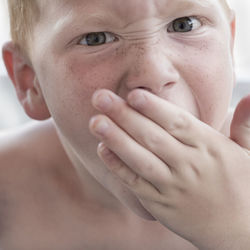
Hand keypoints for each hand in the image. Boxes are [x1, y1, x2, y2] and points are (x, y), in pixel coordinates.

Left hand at [89, 89, 249, 249]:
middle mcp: (190, 165)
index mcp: (210, 147)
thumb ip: (245, 124)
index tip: (132, 93)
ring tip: (95, 121)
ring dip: (116, 139)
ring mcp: (173, 187)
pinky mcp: (161, 205)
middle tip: (100, 97)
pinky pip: (136, 183)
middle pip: (152, 137)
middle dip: (124, 116)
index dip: (153, 108)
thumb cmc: (242, 185)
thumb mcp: (248, 153)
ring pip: (141, 160)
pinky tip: (102, 149)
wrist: (240, 231)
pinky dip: (118, 167)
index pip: (177, 123)